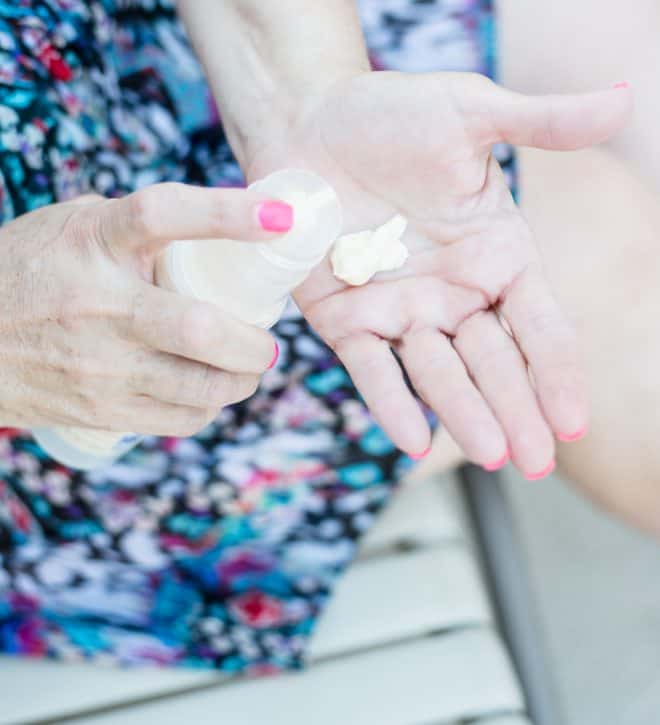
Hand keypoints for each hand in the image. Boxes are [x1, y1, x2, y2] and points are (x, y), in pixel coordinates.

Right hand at [0, 184, 285, 434]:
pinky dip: (209, 408)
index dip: (227, 213)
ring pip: (202, 386)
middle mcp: (102, 305)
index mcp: (97, 243)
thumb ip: (137, 225)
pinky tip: (209, 392)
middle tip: (267, 342)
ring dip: (243, 381)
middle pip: (203, 328)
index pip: (163, 214)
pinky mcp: (101, 410)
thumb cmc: (31, 272)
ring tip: (246, 369)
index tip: (278, 217)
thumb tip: (217, 229)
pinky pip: (181, 419)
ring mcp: (101, 365)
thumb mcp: (75, 228)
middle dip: (256, 343)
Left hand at [245, 72, 631, 475]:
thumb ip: (541, 123)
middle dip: (516, 410)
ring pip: (438, 372)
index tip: (575, 421)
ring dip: (463, 414)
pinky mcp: (346, 319)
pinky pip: (372, 367)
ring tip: (489, 455)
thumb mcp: (469, 114)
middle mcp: (453, 294)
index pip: (539, 326)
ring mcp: (400, 312)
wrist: (309, 124)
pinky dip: (390, 401)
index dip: (558, 372)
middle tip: (536, 463)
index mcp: (496, 256)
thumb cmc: (391, 116)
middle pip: (494, 363)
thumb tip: (626, 101)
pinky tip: (411, 440)